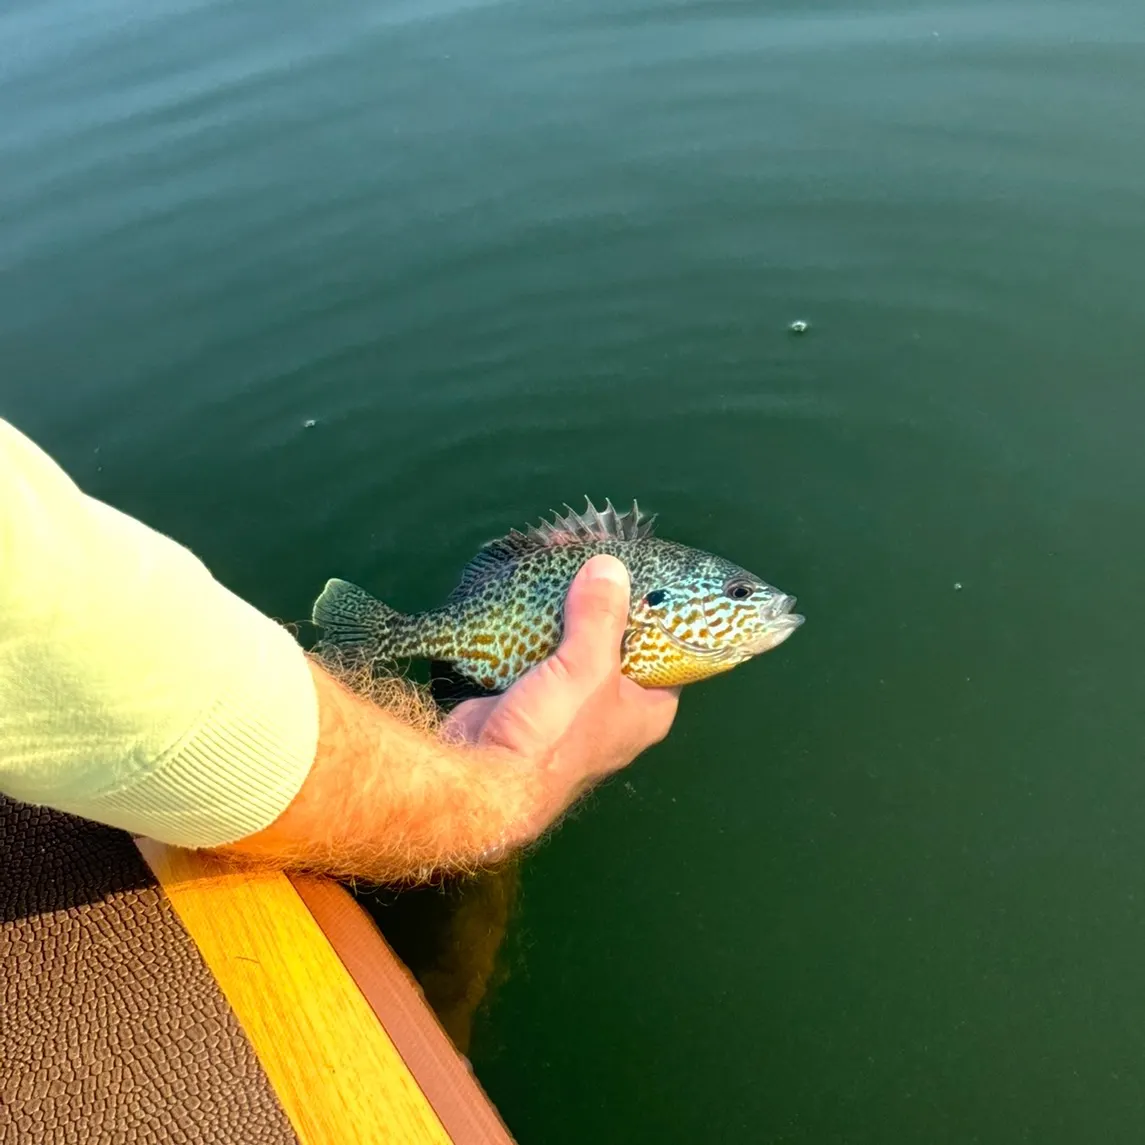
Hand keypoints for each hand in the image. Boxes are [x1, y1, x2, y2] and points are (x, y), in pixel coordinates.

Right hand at [444, 554, 679, 838]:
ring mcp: (572, 698)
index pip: (670, 649)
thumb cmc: (555, 732)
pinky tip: (536, 580)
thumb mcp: (588, 669)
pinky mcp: (533, 690)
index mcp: (646, 707)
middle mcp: (614, 704)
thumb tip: (611, 566)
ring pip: (579, 636)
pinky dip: (539, 615)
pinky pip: (544, 644)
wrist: (482, 775)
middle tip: (597, 550)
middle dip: (607, 595)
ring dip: (570, 600)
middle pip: (620, 636)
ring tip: (566, 551)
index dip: (661, 608)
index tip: (649, 567)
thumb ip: (602, 615)